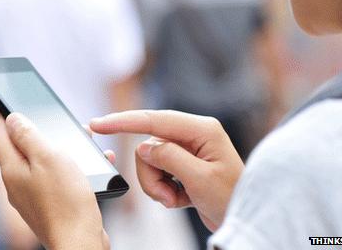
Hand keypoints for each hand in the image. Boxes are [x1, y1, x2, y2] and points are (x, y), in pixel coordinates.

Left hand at [0, 111, 108, 249]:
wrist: (80, 242)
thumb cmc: (66, 200)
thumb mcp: (47, 157)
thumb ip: (27, 135)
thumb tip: (11, 118)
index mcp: (12, 169)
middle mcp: (17, 183)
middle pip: (17, 148)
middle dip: (29, 128)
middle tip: (36, 113)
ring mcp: (32, 196)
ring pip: (39, 162)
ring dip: (55, 146)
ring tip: (75, 137)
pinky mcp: (48, 205)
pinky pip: (54, 177)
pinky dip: (67, 165)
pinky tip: (86, 164)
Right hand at [90, 110, 243, 230]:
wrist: (243, 221)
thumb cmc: (231, 199)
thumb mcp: (200, 179)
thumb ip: (170, 158)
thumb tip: (144, 148)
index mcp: (202, 129)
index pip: (154, 120)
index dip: (123, 121)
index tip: (98, 124)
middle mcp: (193, 134)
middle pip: (148, 145)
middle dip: (150, 174)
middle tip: (167, 196)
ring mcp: (186, 149)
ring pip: (149, 161)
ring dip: (156, 185)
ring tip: (175, 199)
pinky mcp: (181, 164)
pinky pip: (155, 172)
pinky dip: (162, 189)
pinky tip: (181, 198)